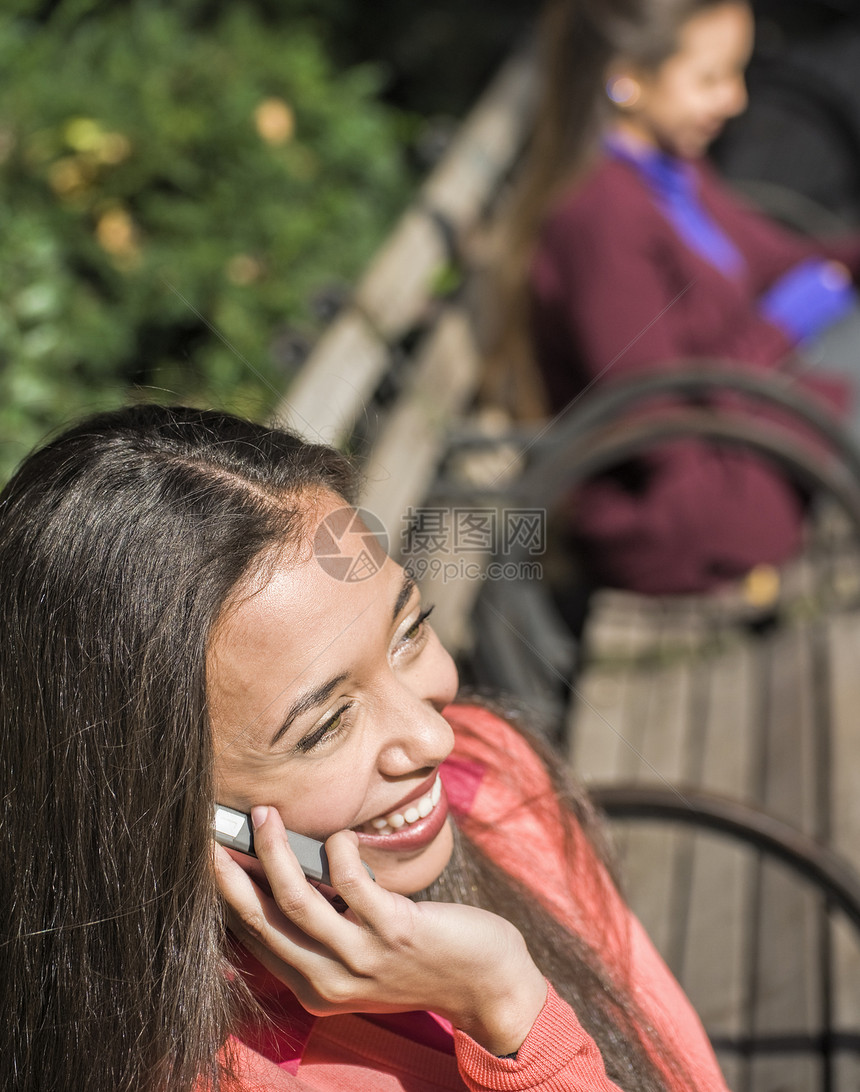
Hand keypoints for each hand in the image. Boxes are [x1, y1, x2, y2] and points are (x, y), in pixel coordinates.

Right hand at [213, 806, 546, 1055]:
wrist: (486, 985)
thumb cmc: (422, 959)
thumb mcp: (359, 959)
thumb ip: (324, 931)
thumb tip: (285, 873)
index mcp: (313, 987)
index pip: (255, 937)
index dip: (228, 895)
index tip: (210, 857)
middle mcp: (329, 980)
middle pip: (261, 919)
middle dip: (230, 873)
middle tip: (212, 832)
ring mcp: (362, 957)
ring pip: (297, 899)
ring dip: (274, 851)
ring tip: (265, 814)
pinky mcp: (395, 931)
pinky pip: (351, 884)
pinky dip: (337, 853)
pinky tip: (337, 835)